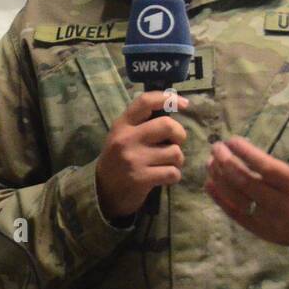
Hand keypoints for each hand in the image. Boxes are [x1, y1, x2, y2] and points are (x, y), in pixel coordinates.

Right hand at [95, 91, 189, 219]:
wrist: (104, 190)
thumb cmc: (119, 159)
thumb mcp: (123, 135)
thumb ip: (142, 123)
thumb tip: (174, 108)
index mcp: (122, 125)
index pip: (145, 102)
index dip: (168, 99)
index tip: (184, 104)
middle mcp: (126, 139)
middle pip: (167, 125)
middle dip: (180, 135)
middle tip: (175, 143)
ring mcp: (133, 159)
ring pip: (174, 152)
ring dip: (177, 160)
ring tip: (166, 163)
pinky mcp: (141, 178)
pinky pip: (172, 173)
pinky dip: (174, 176)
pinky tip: (164, 177)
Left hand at [204, 120, 288, 248]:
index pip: (267, 168)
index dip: (247, 154)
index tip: (232, 140)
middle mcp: (281, 204)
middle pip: (247, 182)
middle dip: (227, 162)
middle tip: (216, 147)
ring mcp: (268, 219)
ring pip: (237, 197)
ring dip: (219, 177)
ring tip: (210, 161)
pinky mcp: (258, 229)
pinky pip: (234, 213)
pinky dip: (219, 198)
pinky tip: (209, 182)